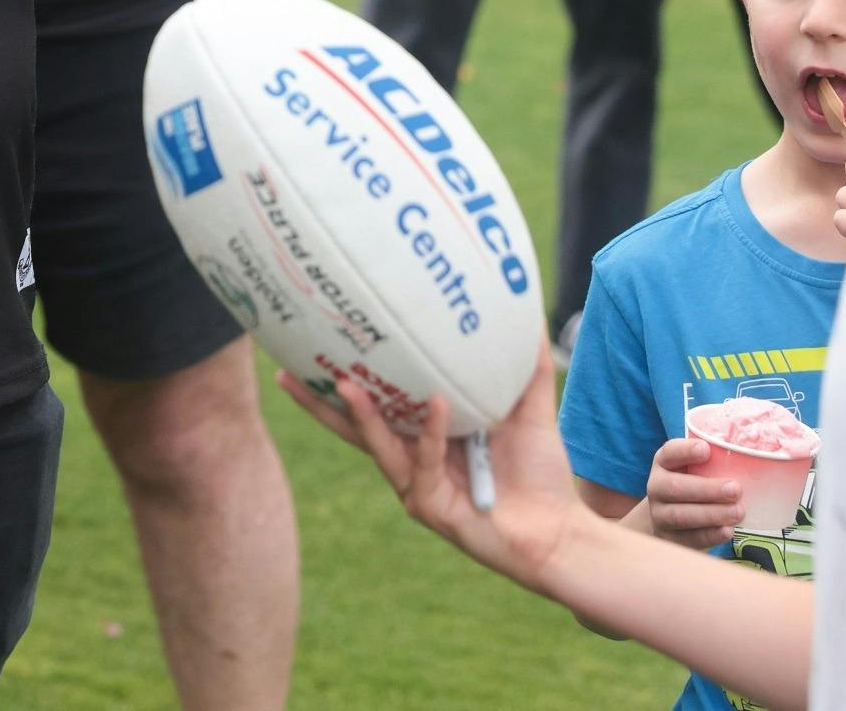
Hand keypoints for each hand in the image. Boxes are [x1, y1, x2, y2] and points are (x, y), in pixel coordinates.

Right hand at [276, 345, 585, 595]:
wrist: (558, 530)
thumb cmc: (538, 474)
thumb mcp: (529, 411)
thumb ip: (528, 368)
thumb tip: (534, 316)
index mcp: (421, 434)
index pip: (375, 401)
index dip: (345, 376)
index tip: (316, 342)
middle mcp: (409, 459)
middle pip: (352, 426)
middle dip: (317, 401)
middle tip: (286, 370)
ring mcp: (414, 485)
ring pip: (377, 444)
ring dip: (360, 413)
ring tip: (344, 381)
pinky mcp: (430, 506)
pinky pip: (424, 461)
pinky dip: (431, 432)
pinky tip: (438, 403)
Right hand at [642, 435, 743, 549]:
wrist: (673, 521)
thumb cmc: (695, 486)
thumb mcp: (697, 469)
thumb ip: (715, 462)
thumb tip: (750, 456)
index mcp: (663, 464)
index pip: (669, 453)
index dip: (685, 451)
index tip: (706, 450)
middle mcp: (656, 488)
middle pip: (674, 487)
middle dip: (706, 489)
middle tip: (735, 489)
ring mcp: (660, 515)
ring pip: (681, 515)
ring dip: (711, 514)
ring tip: (738, 512)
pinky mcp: (670, 540)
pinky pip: (689, 539)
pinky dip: (710, 535)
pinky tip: (728, 531)